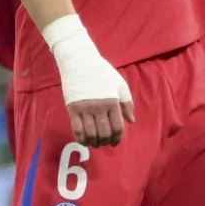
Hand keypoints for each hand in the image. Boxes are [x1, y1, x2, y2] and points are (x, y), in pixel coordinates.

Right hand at [44, 16, 134, 147]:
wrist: (79, 62)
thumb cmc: (101, 72)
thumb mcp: (119, 84)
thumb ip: (127, 102)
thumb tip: (131, 120)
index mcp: (112, 102)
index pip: (117, 127)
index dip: (117, 138)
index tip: (115, 142)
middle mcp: (99, 108)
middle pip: (104, 133)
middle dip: (106, 141)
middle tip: (105, 143)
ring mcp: (85, 109)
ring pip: (91, 134)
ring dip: (94, 142)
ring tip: (95, 143)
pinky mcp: (73, 109)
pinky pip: (77, 129)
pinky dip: (81, 139)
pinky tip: (84, 141)